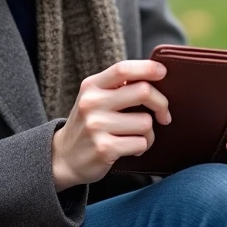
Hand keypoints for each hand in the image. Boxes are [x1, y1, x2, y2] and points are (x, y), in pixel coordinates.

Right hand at [51, 60, 170, 191]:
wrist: (63, 158)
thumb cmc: (89, 124)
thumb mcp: (95, 98)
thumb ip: (118, 87)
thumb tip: (154, 76)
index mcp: (92, 86)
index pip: (123, 69)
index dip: (147, 68)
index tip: (162, 72)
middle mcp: (92, 103)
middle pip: (143, 91)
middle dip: (161, 103)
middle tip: (163, 114)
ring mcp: (97, 126)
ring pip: (145, 122)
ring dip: (149, 132)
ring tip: (138, 136)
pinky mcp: (104, 148)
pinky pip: (141, 143)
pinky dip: (142, 147)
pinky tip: (131, 148)